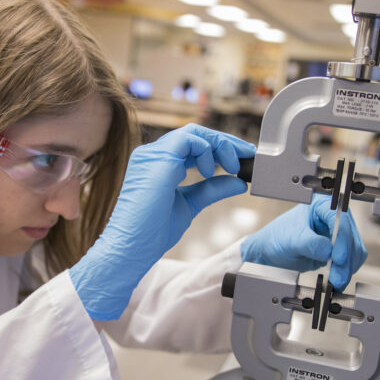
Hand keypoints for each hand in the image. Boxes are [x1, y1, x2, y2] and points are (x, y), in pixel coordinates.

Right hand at [70, 124, 255, 320]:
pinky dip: (207, 151)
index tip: (242, 160)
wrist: (132, 247)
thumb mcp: (190, 205)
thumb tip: (238, 182)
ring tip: (234, 166)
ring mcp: (153, 153)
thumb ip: (211, 190)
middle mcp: (153, 154)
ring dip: (220, 145)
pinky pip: (188, 139)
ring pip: (194, 132)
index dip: (219, 149)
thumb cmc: (152, 232)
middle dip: (225, 142)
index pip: (193, 145)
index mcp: (159, 164)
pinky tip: (211, 171)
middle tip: (248, 155)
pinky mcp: (157, 158)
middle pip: (195, 134)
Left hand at [240, 194, 366, 289]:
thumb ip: (310, 244)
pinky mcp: (338, 248)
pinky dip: (346, 270)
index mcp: (321, 206)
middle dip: (346, 259)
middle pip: (351, 237)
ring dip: (348, 268)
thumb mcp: (292, 240)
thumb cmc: (277, 238)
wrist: (271, 252)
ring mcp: (338, 233)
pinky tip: (338, 279)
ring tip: (336, 281)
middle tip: (338, 277)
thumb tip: (328, 251)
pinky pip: (351, 260)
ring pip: (354, 250)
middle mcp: (333, 217)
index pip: (340, 220)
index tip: (338, 258)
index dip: (342, 240)